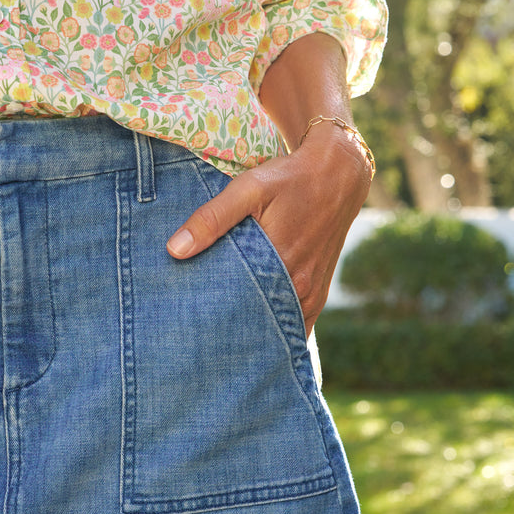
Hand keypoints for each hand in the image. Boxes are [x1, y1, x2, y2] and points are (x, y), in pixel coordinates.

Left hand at [166, 128, 371, 336]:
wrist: (339, 175)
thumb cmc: (290, 179)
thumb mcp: (248, 189)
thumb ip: (212, 219)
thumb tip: (175, 250)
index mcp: (282, 266)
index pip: (239, 309)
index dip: (216, 322)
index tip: (193, 329)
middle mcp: (301, 287)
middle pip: (258, 324)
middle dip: (232, 333)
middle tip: (201, 338)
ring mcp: (312, 294)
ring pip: (278, 328)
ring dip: (255, 332)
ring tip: (224, 337)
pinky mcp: (318, 294)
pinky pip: (296, 324)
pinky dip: (276, 330)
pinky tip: (255, 333)